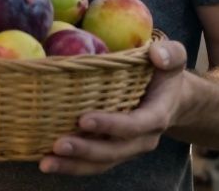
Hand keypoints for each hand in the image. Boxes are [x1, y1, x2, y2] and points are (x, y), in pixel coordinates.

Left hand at [40, 40, 190, 174]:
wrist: (171, 98)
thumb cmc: (164, 72)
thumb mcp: (173, 58)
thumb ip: (170, 54)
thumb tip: (157, 55)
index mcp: (156, 115)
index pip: (135, 124)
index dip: (112, 125)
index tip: (84, 119)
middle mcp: (142, 138)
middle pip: (115, 151)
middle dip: (86, 150)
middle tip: (58, 145)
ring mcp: (127, 148)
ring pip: (101, 163)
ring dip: (73, 165)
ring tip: (46, 163)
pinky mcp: (113, 151)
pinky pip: (93, 164)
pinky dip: (71, 165)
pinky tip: (46, 162)